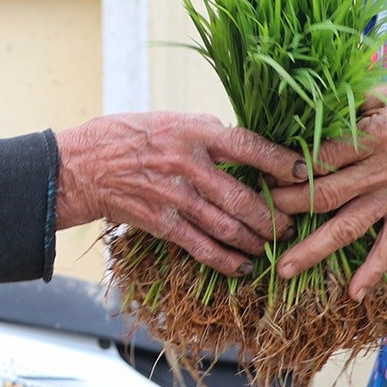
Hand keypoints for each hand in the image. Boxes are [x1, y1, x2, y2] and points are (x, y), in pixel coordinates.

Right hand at [54, 113, 300, 276]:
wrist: (81, 166)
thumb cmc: (126, 136)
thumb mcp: (170, 120)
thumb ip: (207, 134)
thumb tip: (244, 147)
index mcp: (193, 133)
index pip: (247, 146)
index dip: (280, 161)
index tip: (305, 171)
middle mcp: (188, 165)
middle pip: (243, 197)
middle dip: (274, 215)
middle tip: (292, 222)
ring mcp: (175, 198)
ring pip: (228, 228)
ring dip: (257, 240)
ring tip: (273, 244)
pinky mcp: (162, 224)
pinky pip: (203, 248)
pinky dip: (228, 261)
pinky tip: (244, 267)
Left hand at [269, 80, 386, 299]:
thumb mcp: (381, 93)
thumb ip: (343, 110)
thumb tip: (298, 119)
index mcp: (374, 136)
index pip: (321, 158)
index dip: (289, 168)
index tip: (264, 174)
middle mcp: (385, 170)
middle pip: (327, 195)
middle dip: (289, 207)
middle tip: (260, 216)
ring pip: (349, 227)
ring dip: (314, 249)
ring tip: (284, 269)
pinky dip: (373, 271)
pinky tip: (354, 294)